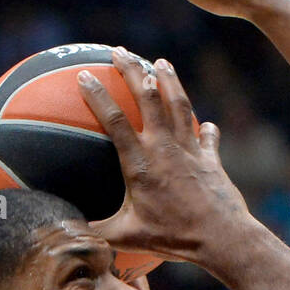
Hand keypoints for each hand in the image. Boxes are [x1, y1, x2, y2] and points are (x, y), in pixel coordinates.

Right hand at [77, 51, 251, 265]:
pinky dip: (204, 128)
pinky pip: (207, 137)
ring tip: (161, 62)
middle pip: (148, 98)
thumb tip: (68, 233)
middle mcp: (165, 148)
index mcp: (140, 164)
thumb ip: (98, 231)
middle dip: (133, 71)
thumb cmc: (173, 238)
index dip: (98, 96)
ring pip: (179, 104)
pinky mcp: (211, 159)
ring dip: (169, 80)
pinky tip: (204, 123)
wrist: (221, 237)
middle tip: (120, 51)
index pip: (114, 121)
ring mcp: (190, 150)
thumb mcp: (128, 237)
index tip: (85, 75)